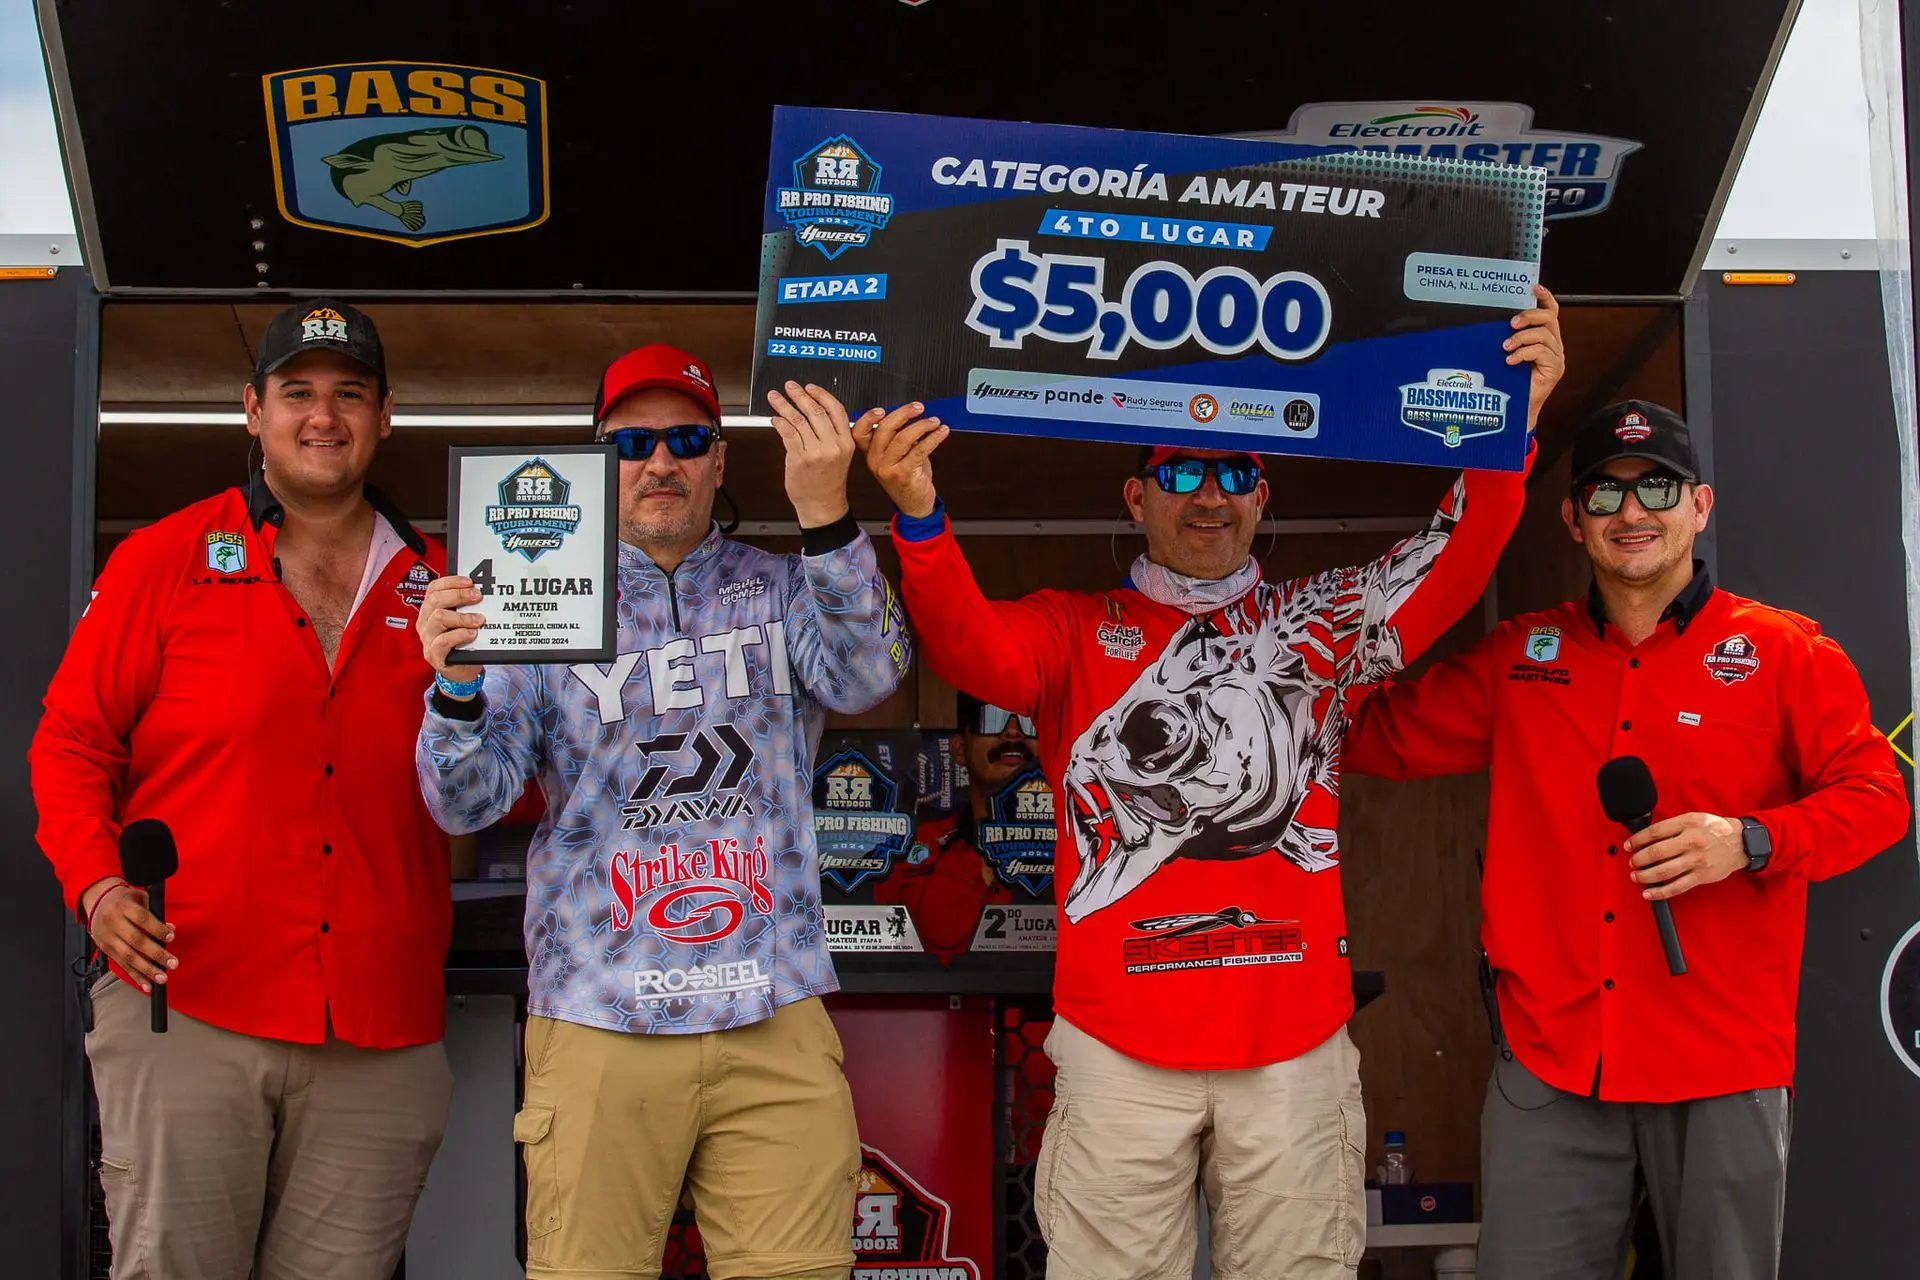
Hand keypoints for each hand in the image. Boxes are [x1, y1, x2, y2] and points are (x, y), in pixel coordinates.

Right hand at [83, 877, 174, 993]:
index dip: (157, 929)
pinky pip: (121, 965)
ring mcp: (107, 938)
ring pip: (128, 956)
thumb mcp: (139, 898)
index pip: (142, 919)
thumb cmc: (122, 900)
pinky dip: (135, 976)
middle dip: (156, 954)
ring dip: (146, 970)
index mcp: (123, 907)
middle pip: (136, 941)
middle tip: (172, 963)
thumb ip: (154, 913)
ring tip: (161, 978)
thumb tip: (171, 929)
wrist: (96, 901)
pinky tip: (146, 985)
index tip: (170, 937)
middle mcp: (113, 923)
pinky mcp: (105, 950)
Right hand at [417, 575, 484, 686]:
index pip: (433, 589)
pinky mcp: (433, 654)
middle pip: (435, 600)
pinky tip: (472, 634)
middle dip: (458, 595)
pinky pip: (443, 641)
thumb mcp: (461, 621)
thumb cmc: (462, 643)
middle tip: (477, 597)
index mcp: (430, 610)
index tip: (470, 582)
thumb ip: (464, 607)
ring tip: (479, 620)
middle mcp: (425, 622)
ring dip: (462, 617)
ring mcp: (427, 638)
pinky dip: (460, 635)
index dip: (450, 582)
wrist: (461, 671)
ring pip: (438, 618)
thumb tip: (481, 591)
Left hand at [766, 381, 861, 527]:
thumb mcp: (841, 455)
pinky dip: (779, 423)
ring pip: (798, 420)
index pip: (836, 409)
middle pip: (815, 411)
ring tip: (775, 398)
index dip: (821, 394)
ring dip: (783, 405)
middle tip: (789, 387)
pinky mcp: (799, 459)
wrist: (822, 505)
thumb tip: (812, 410)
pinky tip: (775, 418)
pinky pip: (787, 433)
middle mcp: (832, 446)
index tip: (810, 387)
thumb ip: (833, 434)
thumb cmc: (829, 481)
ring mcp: (815, 452)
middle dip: (799, 395)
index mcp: (846, 442)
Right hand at [856, 400, 948, 519]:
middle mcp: (876, 461)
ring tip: (934, 422)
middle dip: (904, 414)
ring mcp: (888, 468)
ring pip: (903, 437)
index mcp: (870, 454)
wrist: (914, 505)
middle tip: (918, 408)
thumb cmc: (907, 479)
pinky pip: (919, 450)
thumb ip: (898, 437)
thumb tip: (911, 417)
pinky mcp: (904, 474)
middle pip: (885, 429)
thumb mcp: (898, 456)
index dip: (868, 418)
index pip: (860, 432)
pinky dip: (933, 438)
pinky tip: (940, 433)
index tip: (881, 409)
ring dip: (922, 425)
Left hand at [1506, 284, 1565, 428]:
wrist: (1515, 409)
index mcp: (1544, 338)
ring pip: (1544, 335)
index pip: (1551, 311)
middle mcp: (1554, 345)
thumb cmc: (1509, 381)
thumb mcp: (1506, 353)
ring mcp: (1556, 357)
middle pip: (1549, 318)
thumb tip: (1491, 323)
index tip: (1534, 287)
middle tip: (1511, 324)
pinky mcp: (1555, 369)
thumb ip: (1507, 338)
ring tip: (1506, 347)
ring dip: (1522, 338)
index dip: (1545, 297)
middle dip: (1530, 316)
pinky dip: (1524, 353)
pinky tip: (1511, 360)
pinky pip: (1542, 352)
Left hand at [1626, 813, 1746, 900]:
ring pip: (1664, 871)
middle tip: (1632, 862)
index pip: (1655, 832)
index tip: (1629, 845)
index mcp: (1687, 824)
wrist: (1742, 843)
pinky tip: (1649, 893)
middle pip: (1656, 852)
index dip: (1637, 840)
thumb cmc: (1715, 829)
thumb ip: (1673, 826)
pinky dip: (1660, 892)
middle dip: (1638, 859)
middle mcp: (1691, 842)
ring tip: (1636, 876)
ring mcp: (1697, 860)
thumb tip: (1647, 836)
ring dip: (1645, 875)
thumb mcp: (1694, 818)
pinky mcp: (1702, 876)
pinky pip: (1677, 887)